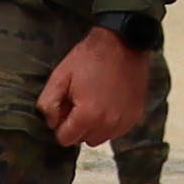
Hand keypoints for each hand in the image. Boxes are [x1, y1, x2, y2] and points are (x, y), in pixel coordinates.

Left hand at [35, 27, 147, 144]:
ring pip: (100, 138)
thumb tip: (51, 123)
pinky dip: (110, 122)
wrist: (123, 43)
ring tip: (95, 101)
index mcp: (88, 116)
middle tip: (80, 101)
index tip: (66, 106)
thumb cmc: (89, 58)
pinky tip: (109, 102)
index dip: (61, 124)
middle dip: (78, 125)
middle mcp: (108, 124)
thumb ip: (48, 104)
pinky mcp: (135, 117)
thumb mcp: (60, 76)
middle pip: (83, 140)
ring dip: (94, 126)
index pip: (65, 139)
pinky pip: (116, 130)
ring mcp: (124, 122)